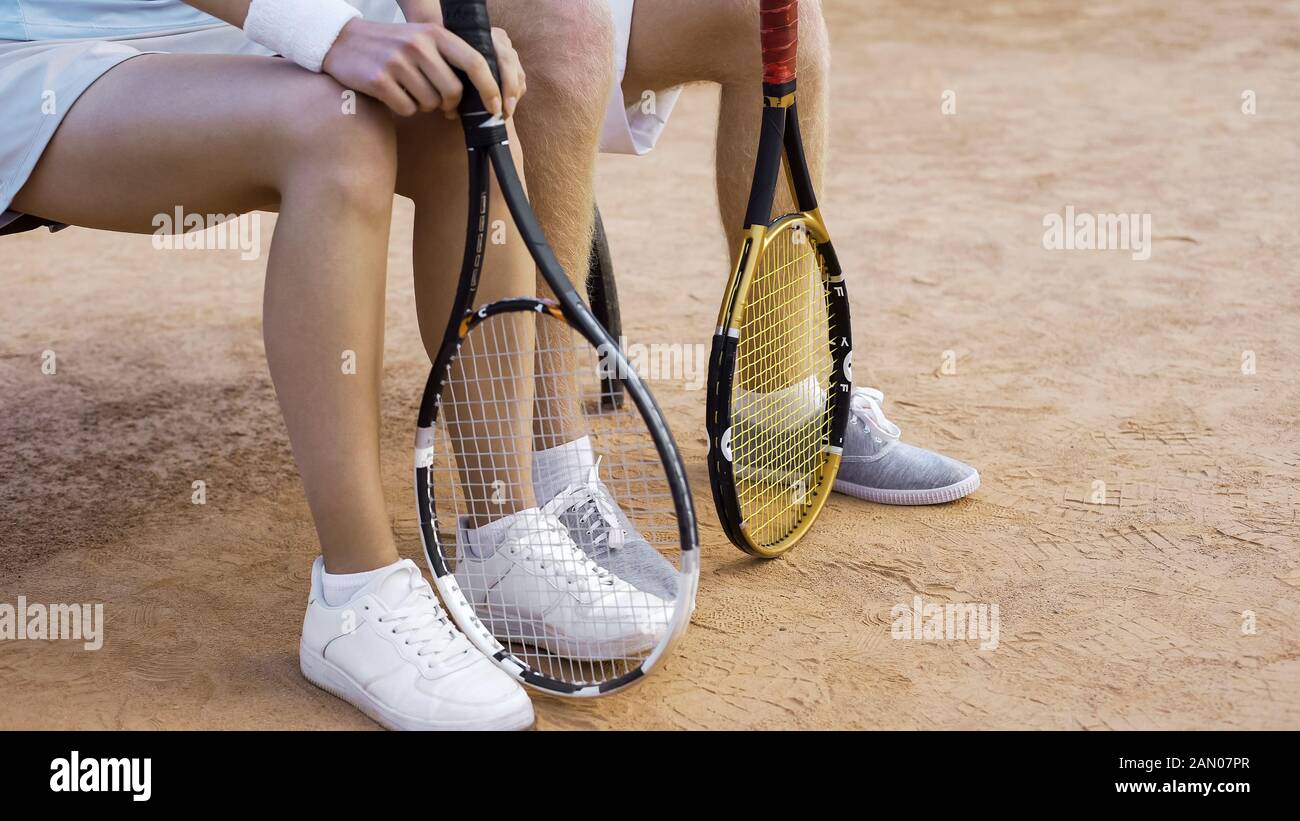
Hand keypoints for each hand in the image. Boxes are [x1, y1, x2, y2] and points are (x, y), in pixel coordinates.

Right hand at [322, 18, 525, 118]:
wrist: (343, 42)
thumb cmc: (392, 46)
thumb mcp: (422, 39)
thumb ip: (450, 58)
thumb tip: (483, 94)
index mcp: (434, 33)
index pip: (475, 62)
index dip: (489, 88)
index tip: (495, 107)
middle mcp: (418, 45)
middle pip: (453, 91)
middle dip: (449, 104)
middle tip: (440, 102)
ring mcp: (397, 62)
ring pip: (430, 103)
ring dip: (424, 105)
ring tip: (409, 89)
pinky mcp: (379, 80)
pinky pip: (408, 109)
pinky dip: (404, 108)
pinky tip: (393, 93)